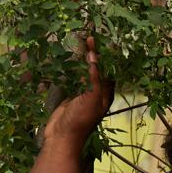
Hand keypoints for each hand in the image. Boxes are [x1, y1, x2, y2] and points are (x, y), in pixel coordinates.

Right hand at [43, 34, 113, 148]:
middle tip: (92, 37)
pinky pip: (73, 77)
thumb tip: (95, 56)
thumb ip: (94, 78)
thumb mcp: (91, 98)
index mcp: (106, 94)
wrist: (61, 136)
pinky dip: (72, 68)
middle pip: (98, 69)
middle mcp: (96, 93)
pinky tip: (69, 57)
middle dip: (96, 55)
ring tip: (81, 42)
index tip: (106, 40)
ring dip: (83, 59)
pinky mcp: (70, 94)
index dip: (109, 57)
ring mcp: (83, 93)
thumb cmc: (80, 119)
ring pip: (85, 72)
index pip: (110, 71)